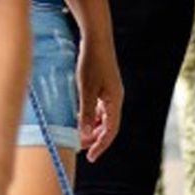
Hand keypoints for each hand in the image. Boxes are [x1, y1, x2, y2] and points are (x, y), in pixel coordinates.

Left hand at [76, 31, 122, 161]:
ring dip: (93, 128)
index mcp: (115, 101)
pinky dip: (92, 115)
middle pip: (109, 126)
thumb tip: (85, 134)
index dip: (101, 146)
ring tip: (79, 135)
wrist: (96, 38)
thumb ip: (86, 112)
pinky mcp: (105, 85)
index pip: (111, 131)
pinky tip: (81, 117)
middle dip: (96, 139)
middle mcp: (116, 98)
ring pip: (104, 117)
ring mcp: (111, 91)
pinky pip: (100, 107)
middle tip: (81, 148)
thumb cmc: (91, 62)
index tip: (90, 157)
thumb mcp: (86, 89)